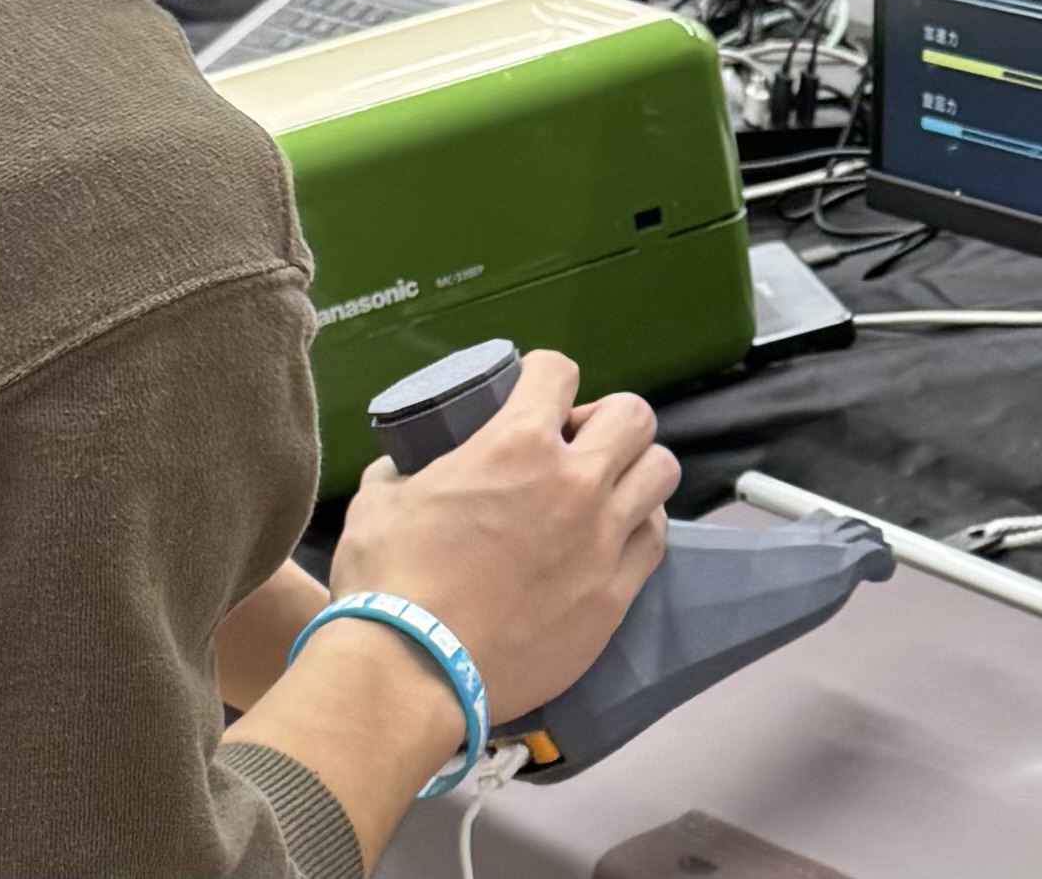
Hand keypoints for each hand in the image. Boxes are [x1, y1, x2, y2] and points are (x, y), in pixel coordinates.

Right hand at [326, 350, 676, 719]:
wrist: (413, 671)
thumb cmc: (388, 583)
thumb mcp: (380, 504)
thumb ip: (400, 474)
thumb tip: (401, 470)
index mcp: (516, 445)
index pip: (559, 371)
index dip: (548, 374)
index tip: (541, 391)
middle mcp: (575, 482)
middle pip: (633, 415)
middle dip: (607, 420)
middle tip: (577, 447)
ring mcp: (603, 538)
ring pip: (661, 472)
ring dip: (635, 471)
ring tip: (606, 492)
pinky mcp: (615, 593)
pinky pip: (655, 540)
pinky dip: (639, 529)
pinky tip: (613, 540)